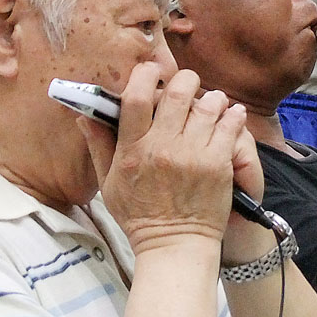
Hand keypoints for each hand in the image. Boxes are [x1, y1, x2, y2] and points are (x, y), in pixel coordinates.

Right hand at [78, 63, 247, 255]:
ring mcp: (192, 155)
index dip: (145, 75)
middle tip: (187, 85)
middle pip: (177, 93)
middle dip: (185, 80)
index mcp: (133, 150)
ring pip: (208, 105)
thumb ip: (99, 145)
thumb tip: (84, 115)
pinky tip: (230, 114)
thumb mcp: (109, 183)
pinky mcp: (218, 164)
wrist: (174, 245)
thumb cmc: (139, 215)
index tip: (151, 72)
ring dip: (211, 98)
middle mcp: (163, 148)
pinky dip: (232, 114)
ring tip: (210, 102)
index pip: (136, 98)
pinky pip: (230, 125)